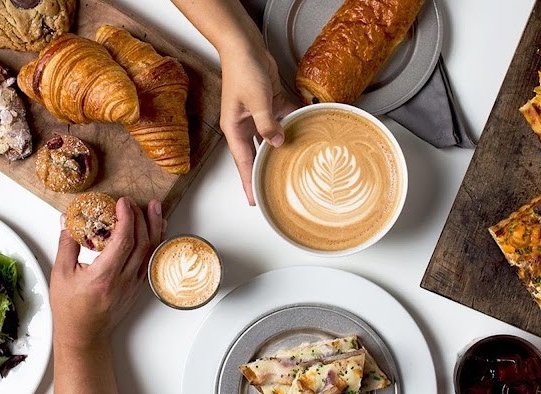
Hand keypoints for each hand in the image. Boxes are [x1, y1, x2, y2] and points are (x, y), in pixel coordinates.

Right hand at [50, 198, 165, 350]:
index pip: (123, 241)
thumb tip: (67, 220)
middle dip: (141, 218)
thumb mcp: (61, 274)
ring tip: (155, 208)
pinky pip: (151, 260)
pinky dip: (154, 242)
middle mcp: (124, 280)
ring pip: (150, 251)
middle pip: (142, 243)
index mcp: (104, 276)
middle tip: (135, 202)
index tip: (123, 202)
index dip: (127, 218)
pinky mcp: (138, 286)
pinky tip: (155, 231)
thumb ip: (66, 244)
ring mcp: (134, 284)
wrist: (85, 334)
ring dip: (154, 228)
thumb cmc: (70, 308)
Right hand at [220, 43, 296, 204]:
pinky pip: (282, 119)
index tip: (253, 200)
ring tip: (293, 165)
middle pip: (256, 154)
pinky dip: (293, 123)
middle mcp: (244, 124)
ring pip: (271, 138)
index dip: (248, 182)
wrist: (245, 46)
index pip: (243, 162)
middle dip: (264, 171)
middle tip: (275, 189)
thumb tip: (277, 144)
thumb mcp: (256, 101)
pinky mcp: (269, 103)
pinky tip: (306, 131)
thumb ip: (268, 124)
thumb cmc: (243, 71)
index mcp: (234, 128)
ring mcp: (257, 114)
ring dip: (282, 148)